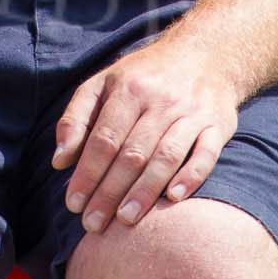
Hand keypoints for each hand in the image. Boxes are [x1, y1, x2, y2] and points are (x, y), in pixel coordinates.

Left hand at [52, 35, 239, 232]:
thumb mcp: (103, 83)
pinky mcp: (217, 125)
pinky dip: (191, 177)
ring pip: (166, 156)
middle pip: (132, 153)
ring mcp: (192, 112)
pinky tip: (173, 199)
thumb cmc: (144, 76)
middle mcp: (161, 100)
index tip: (74, 203)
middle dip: (110, 192)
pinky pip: (206, 154)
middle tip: (93, 224)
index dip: (87, 173)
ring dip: (144, 192)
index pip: (105, 138)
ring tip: (124, 220)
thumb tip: (59, 161)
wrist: (204, 54)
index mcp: (130, 89)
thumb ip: (76, 118)